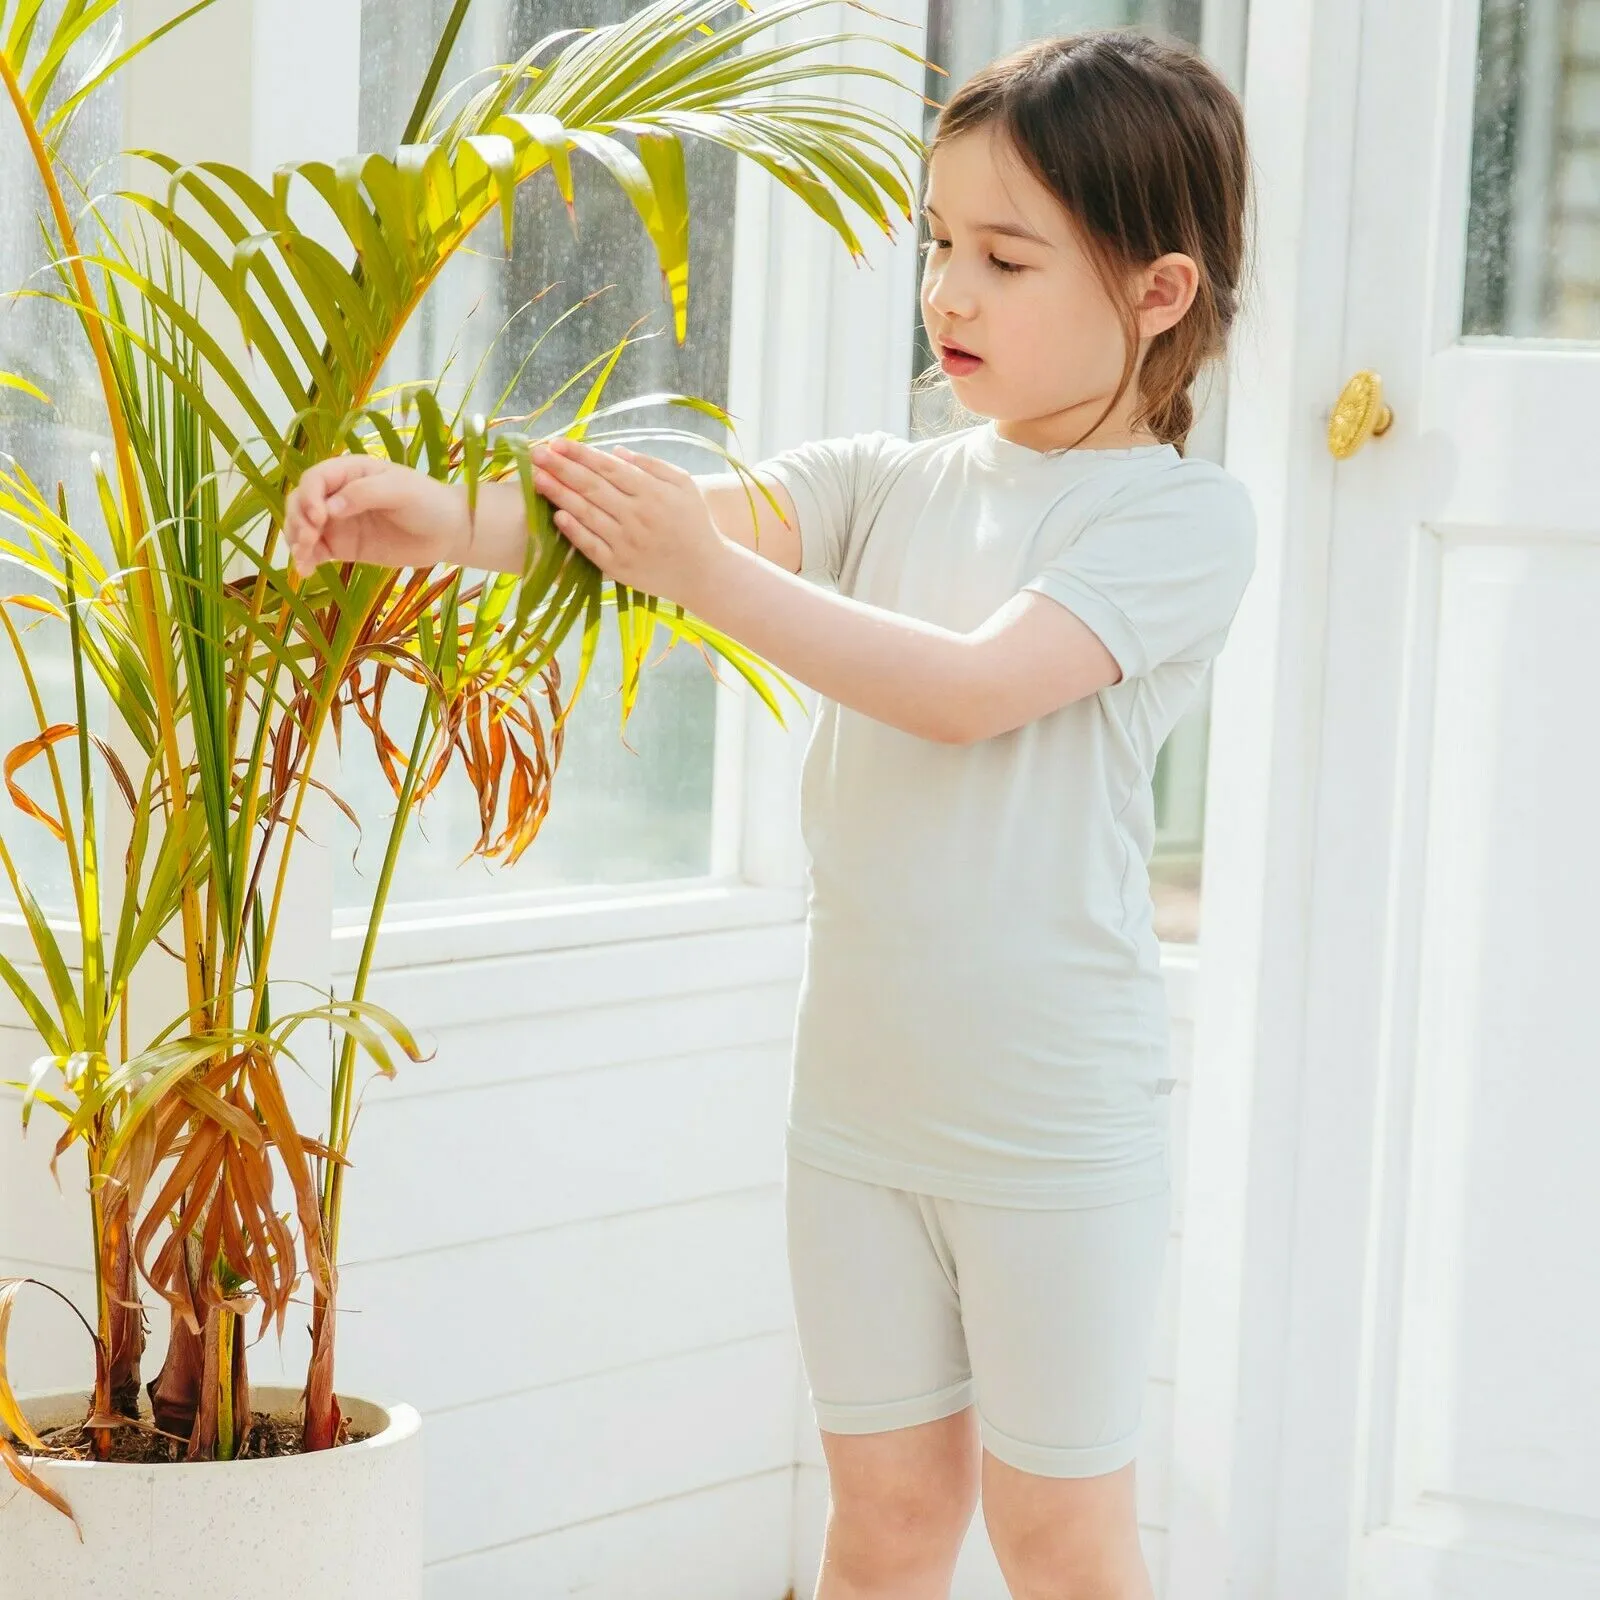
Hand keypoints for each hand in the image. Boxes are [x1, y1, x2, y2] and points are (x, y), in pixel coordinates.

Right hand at [283, 456, 471, 576]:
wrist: (446, 532)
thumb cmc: (427, 502)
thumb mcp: (400, 490)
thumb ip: (365, 493)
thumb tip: (330, 507)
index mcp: (350, 472)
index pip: (315, 479)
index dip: (309, 496)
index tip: (319, 517)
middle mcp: (337, 494)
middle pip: (300, 502)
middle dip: (297, 519)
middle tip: (309, 540)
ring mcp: (338, 522)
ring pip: (302, 526)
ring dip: (295, 540)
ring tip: (304, 558)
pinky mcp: (343, 546)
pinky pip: (316, 551)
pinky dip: (305, 559)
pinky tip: (306, 570)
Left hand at [532, 438, 728, 609]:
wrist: (705, 573)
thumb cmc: (694, 524)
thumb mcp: (685, 485)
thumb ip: (653, 465)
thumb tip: (616, 452)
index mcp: (652, 492)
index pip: (608, 468)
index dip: (580, 454)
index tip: (557, 442)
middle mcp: (637, 516)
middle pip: (591, 487)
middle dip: (561, 468)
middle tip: (535, 453)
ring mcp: (626, 542)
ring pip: (586, 513)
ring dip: (558, 494)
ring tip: (536, 478)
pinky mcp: (620, 566)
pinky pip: (591, 545)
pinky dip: (573, 530)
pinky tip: (557, 514)